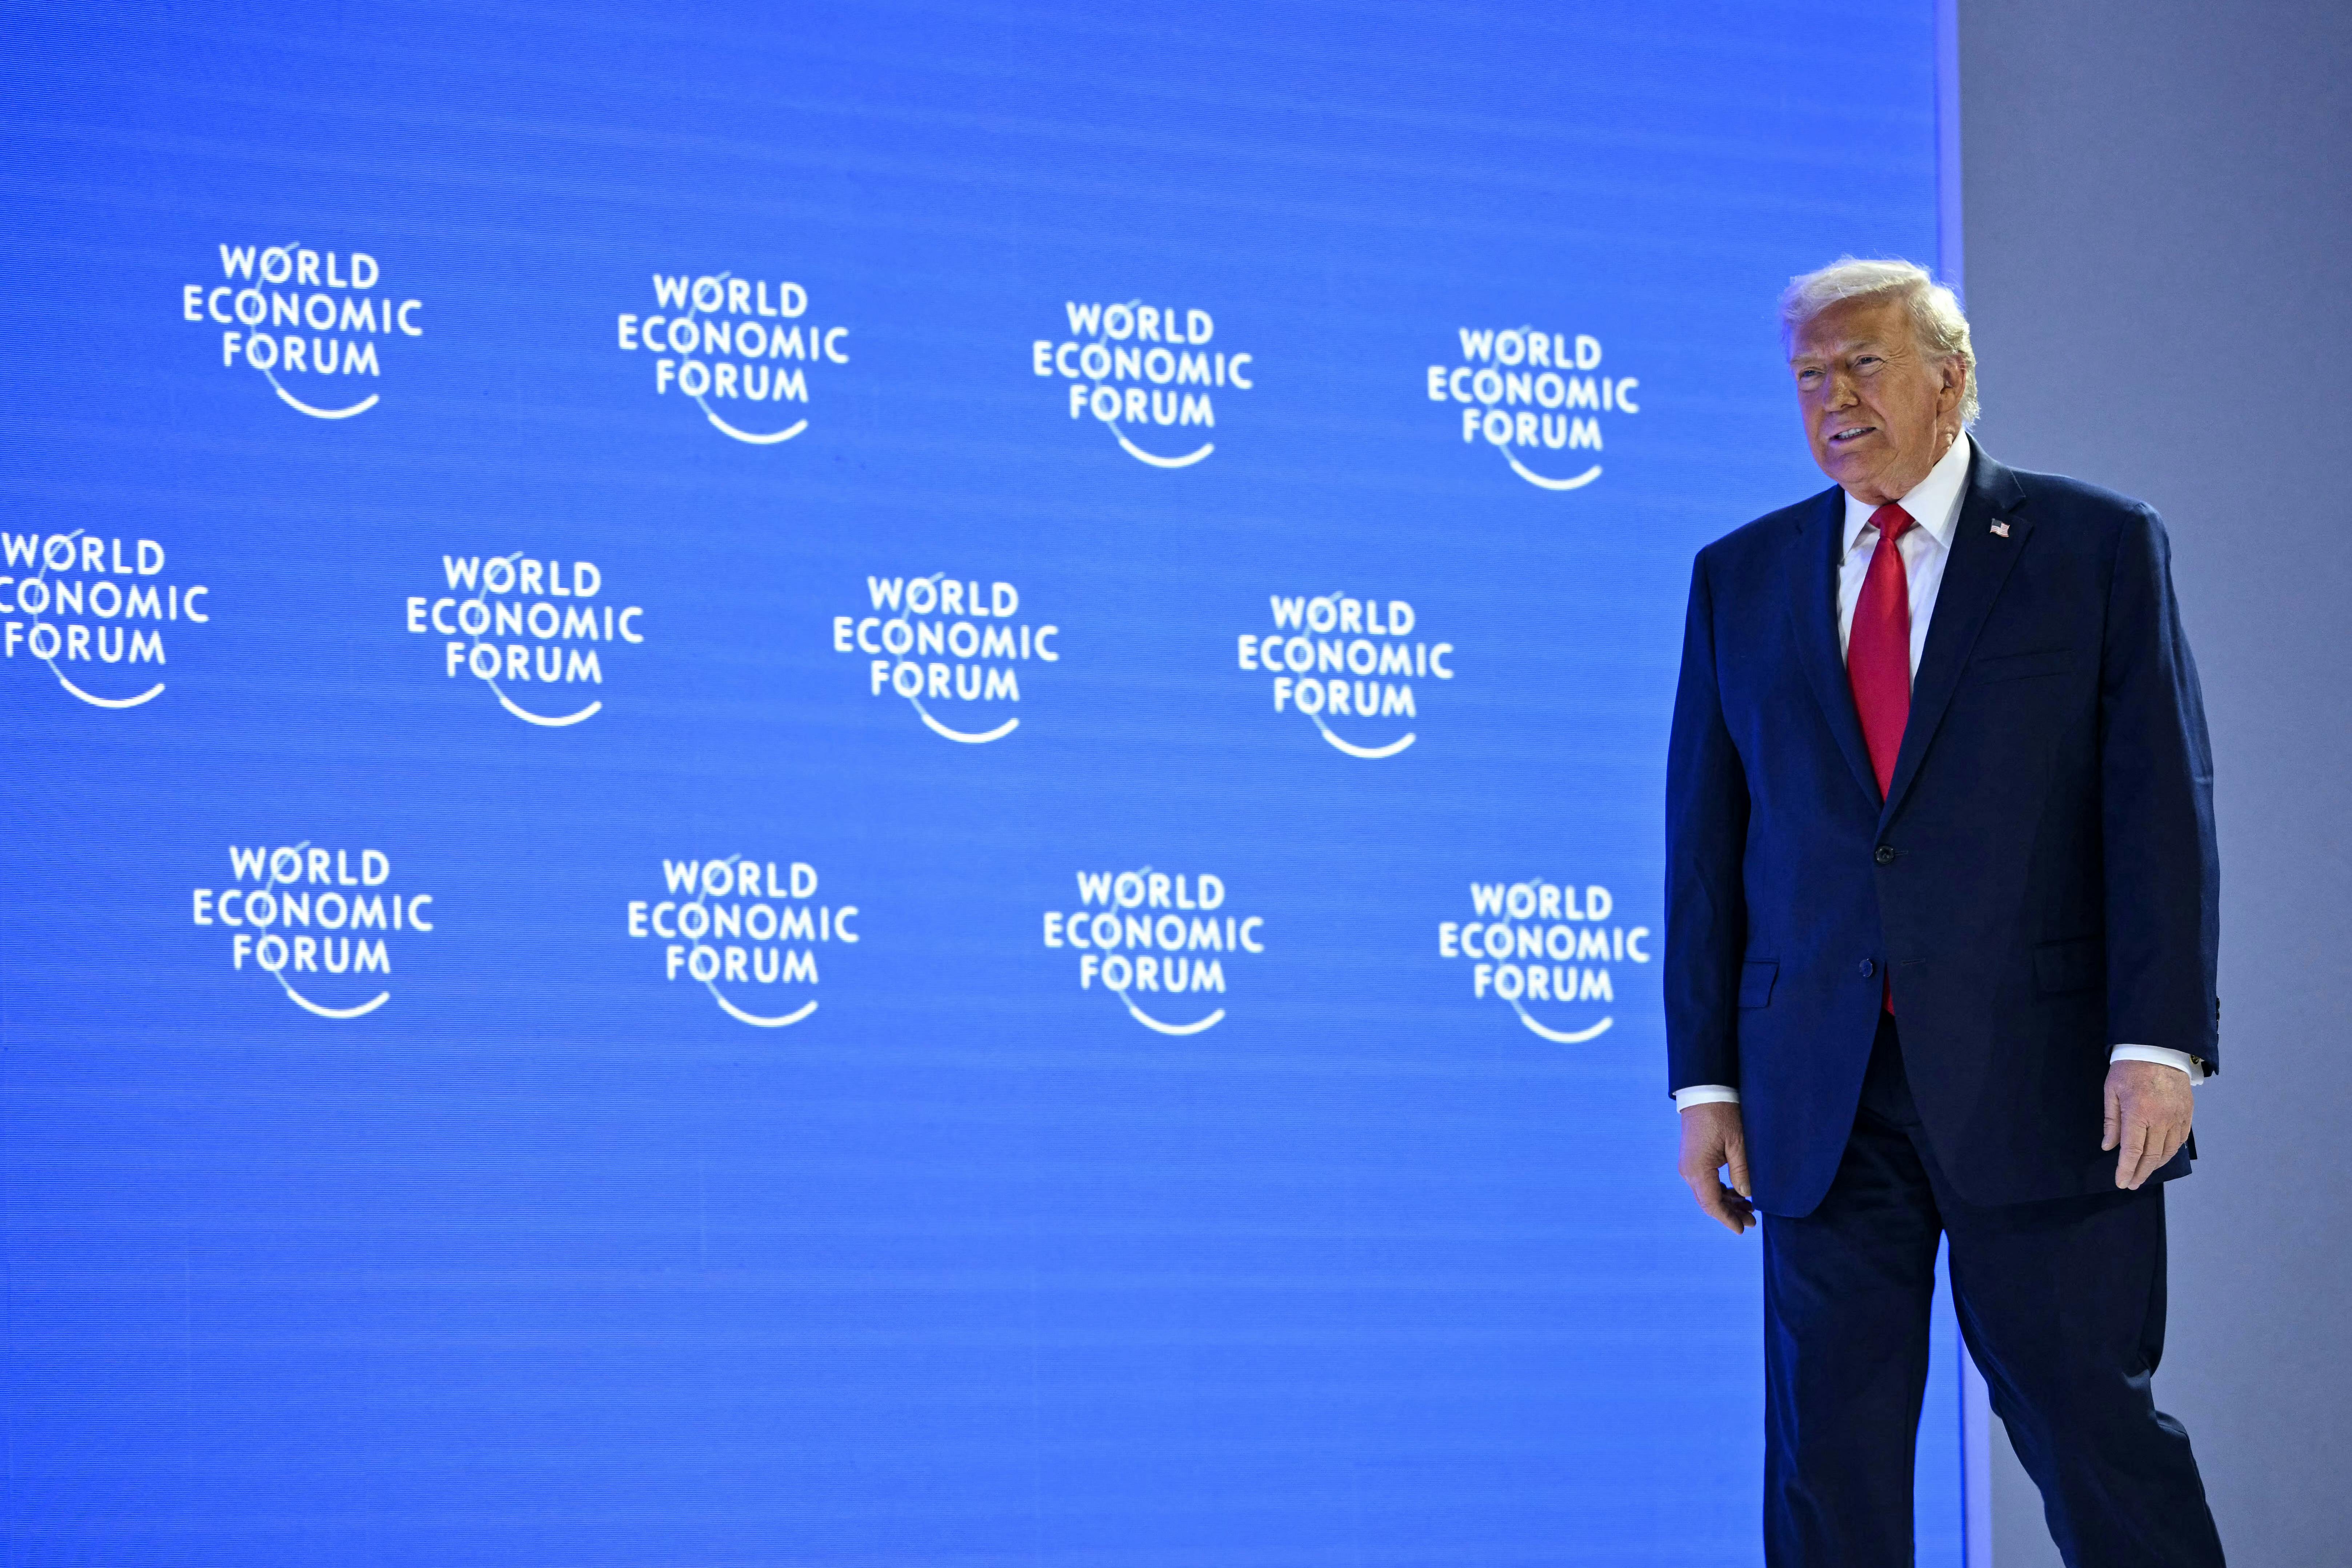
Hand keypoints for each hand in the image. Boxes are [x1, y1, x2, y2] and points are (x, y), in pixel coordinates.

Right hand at [1678, 1100, 1755, 1232]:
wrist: (1704, 1092)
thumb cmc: (1722, 1114)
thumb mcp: (1738, 1143)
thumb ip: (1742, 1172)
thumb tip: (1747, 1195)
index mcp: (1698, 1169)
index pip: (1712, 1204)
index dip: (1727, 1219)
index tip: (1742, 1229)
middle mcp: (1688, 1171)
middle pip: (1708, 1201)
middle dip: (1729, 1213)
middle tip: (1752, 1221)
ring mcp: (1688, 1165)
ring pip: (1707, 1193)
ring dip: (1726, 1202)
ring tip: (1748, 1208)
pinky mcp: (1692, 1158)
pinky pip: (1705, 1182)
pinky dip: (1720, 1190)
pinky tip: (1736, 1193)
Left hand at [2103, 1060, 2194, 1188]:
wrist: (2159, 1049)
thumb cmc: (2130, 1068)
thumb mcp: (2112, 1091)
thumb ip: (2111, 1121)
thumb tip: (2109, 1146)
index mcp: (2139, 1112)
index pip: (2133, 1150)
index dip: (2127, 1169)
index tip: (2121, 1182)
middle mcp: (2161, 1118)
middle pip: (2152, 1155)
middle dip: (2140, 1172)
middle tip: (2132, 1183)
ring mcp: (2177, 1117)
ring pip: (2168, 1151)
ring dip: (2156, 1165)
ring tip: (2144, 1173)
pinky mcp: (2187, 1113)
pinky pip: (2180, 1140)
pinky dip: (2171, 1152)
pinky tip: (2162, 1157)